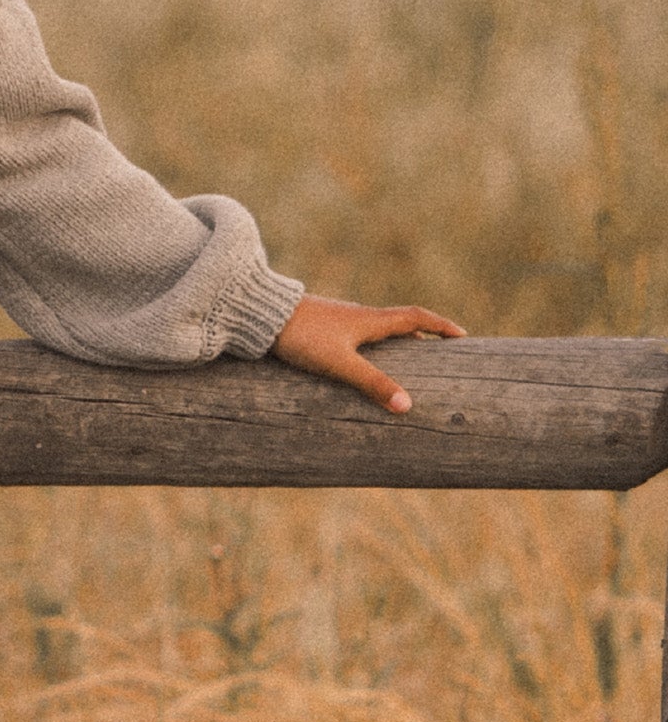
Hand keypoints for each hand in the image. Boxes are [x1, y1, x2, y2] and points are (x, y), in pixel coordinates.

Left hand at [271, 294, 465, 413]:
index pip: (417, 318)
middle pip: (401, 322)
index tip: (462, 335)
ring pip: (378, 329)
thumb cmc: (303, 337)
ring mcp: (340, 320)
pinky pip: (358, 334)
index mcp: (371, 320)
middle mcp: (360, 316)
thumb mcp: (340, 364)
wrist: (261, 315)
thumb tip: (407, 406)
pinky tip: (363, 358)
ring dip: (398, 340)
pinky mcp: (322, 326)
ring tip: (409, 359)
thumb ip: (372, 384)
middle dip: (423, 335)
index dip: (441, 326)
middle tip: (441, 349)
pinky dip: (373, 345)